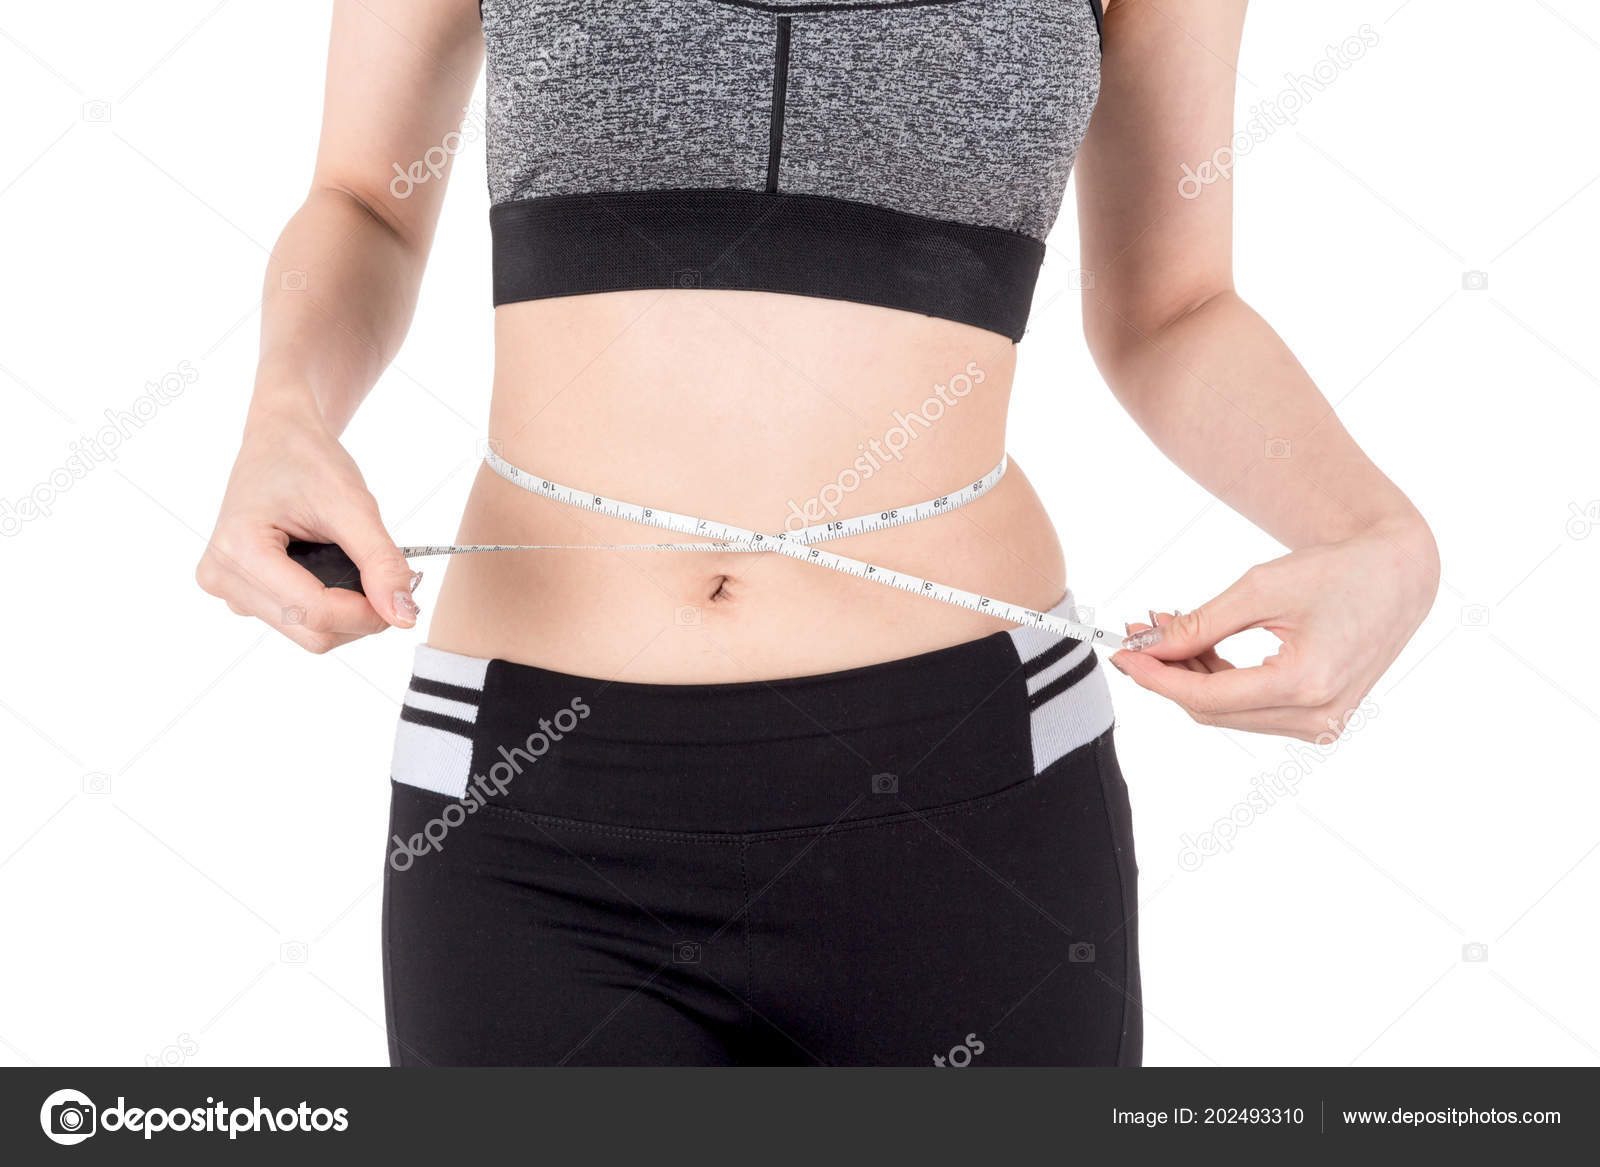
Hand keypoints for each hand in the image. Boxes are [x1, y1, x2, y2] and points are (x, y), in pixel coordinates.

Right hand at [195, 394, 419, 652]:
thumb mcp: (354, 505)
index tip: (405, 595)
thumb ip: (381, 562)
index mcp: (239, 550)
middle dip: (360, 616)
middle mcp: (222, 576)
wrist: (280, 439)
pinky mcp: (241, 593)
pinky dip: (330, 607)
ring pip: (308, 632)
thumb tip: (404, 615)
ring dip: (347, 612)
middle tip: (391, 581)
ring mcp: (228, 588)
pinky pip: (297, 621)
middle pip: (311, 632)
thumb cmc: (309, 461)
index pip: (313, 612)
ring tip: (360, 568)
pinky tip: (336, 572)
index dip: (368, 614)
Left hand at [1110, 517, 1439, 740]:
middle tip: (1139, 634)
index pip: (1208, 697)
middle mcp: (1317, 716)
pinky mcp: (1320, 720)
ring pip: (1229, 712)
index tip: (1123, 654)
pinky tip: (1198, 646)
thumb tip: (1148, 648)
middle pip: (1214, 710)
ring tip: (1166, 630)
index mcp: (1307, 684)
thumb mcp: (1260, 587)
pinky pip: (1252, 708)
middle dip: (1169, 674)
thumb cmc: (1336, 571)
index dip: (1158, 678)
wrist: (1397, 575)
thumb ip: (1201, 624)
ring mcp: (1322, 724)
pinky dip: (1219, 680)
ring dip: (1191, 675)